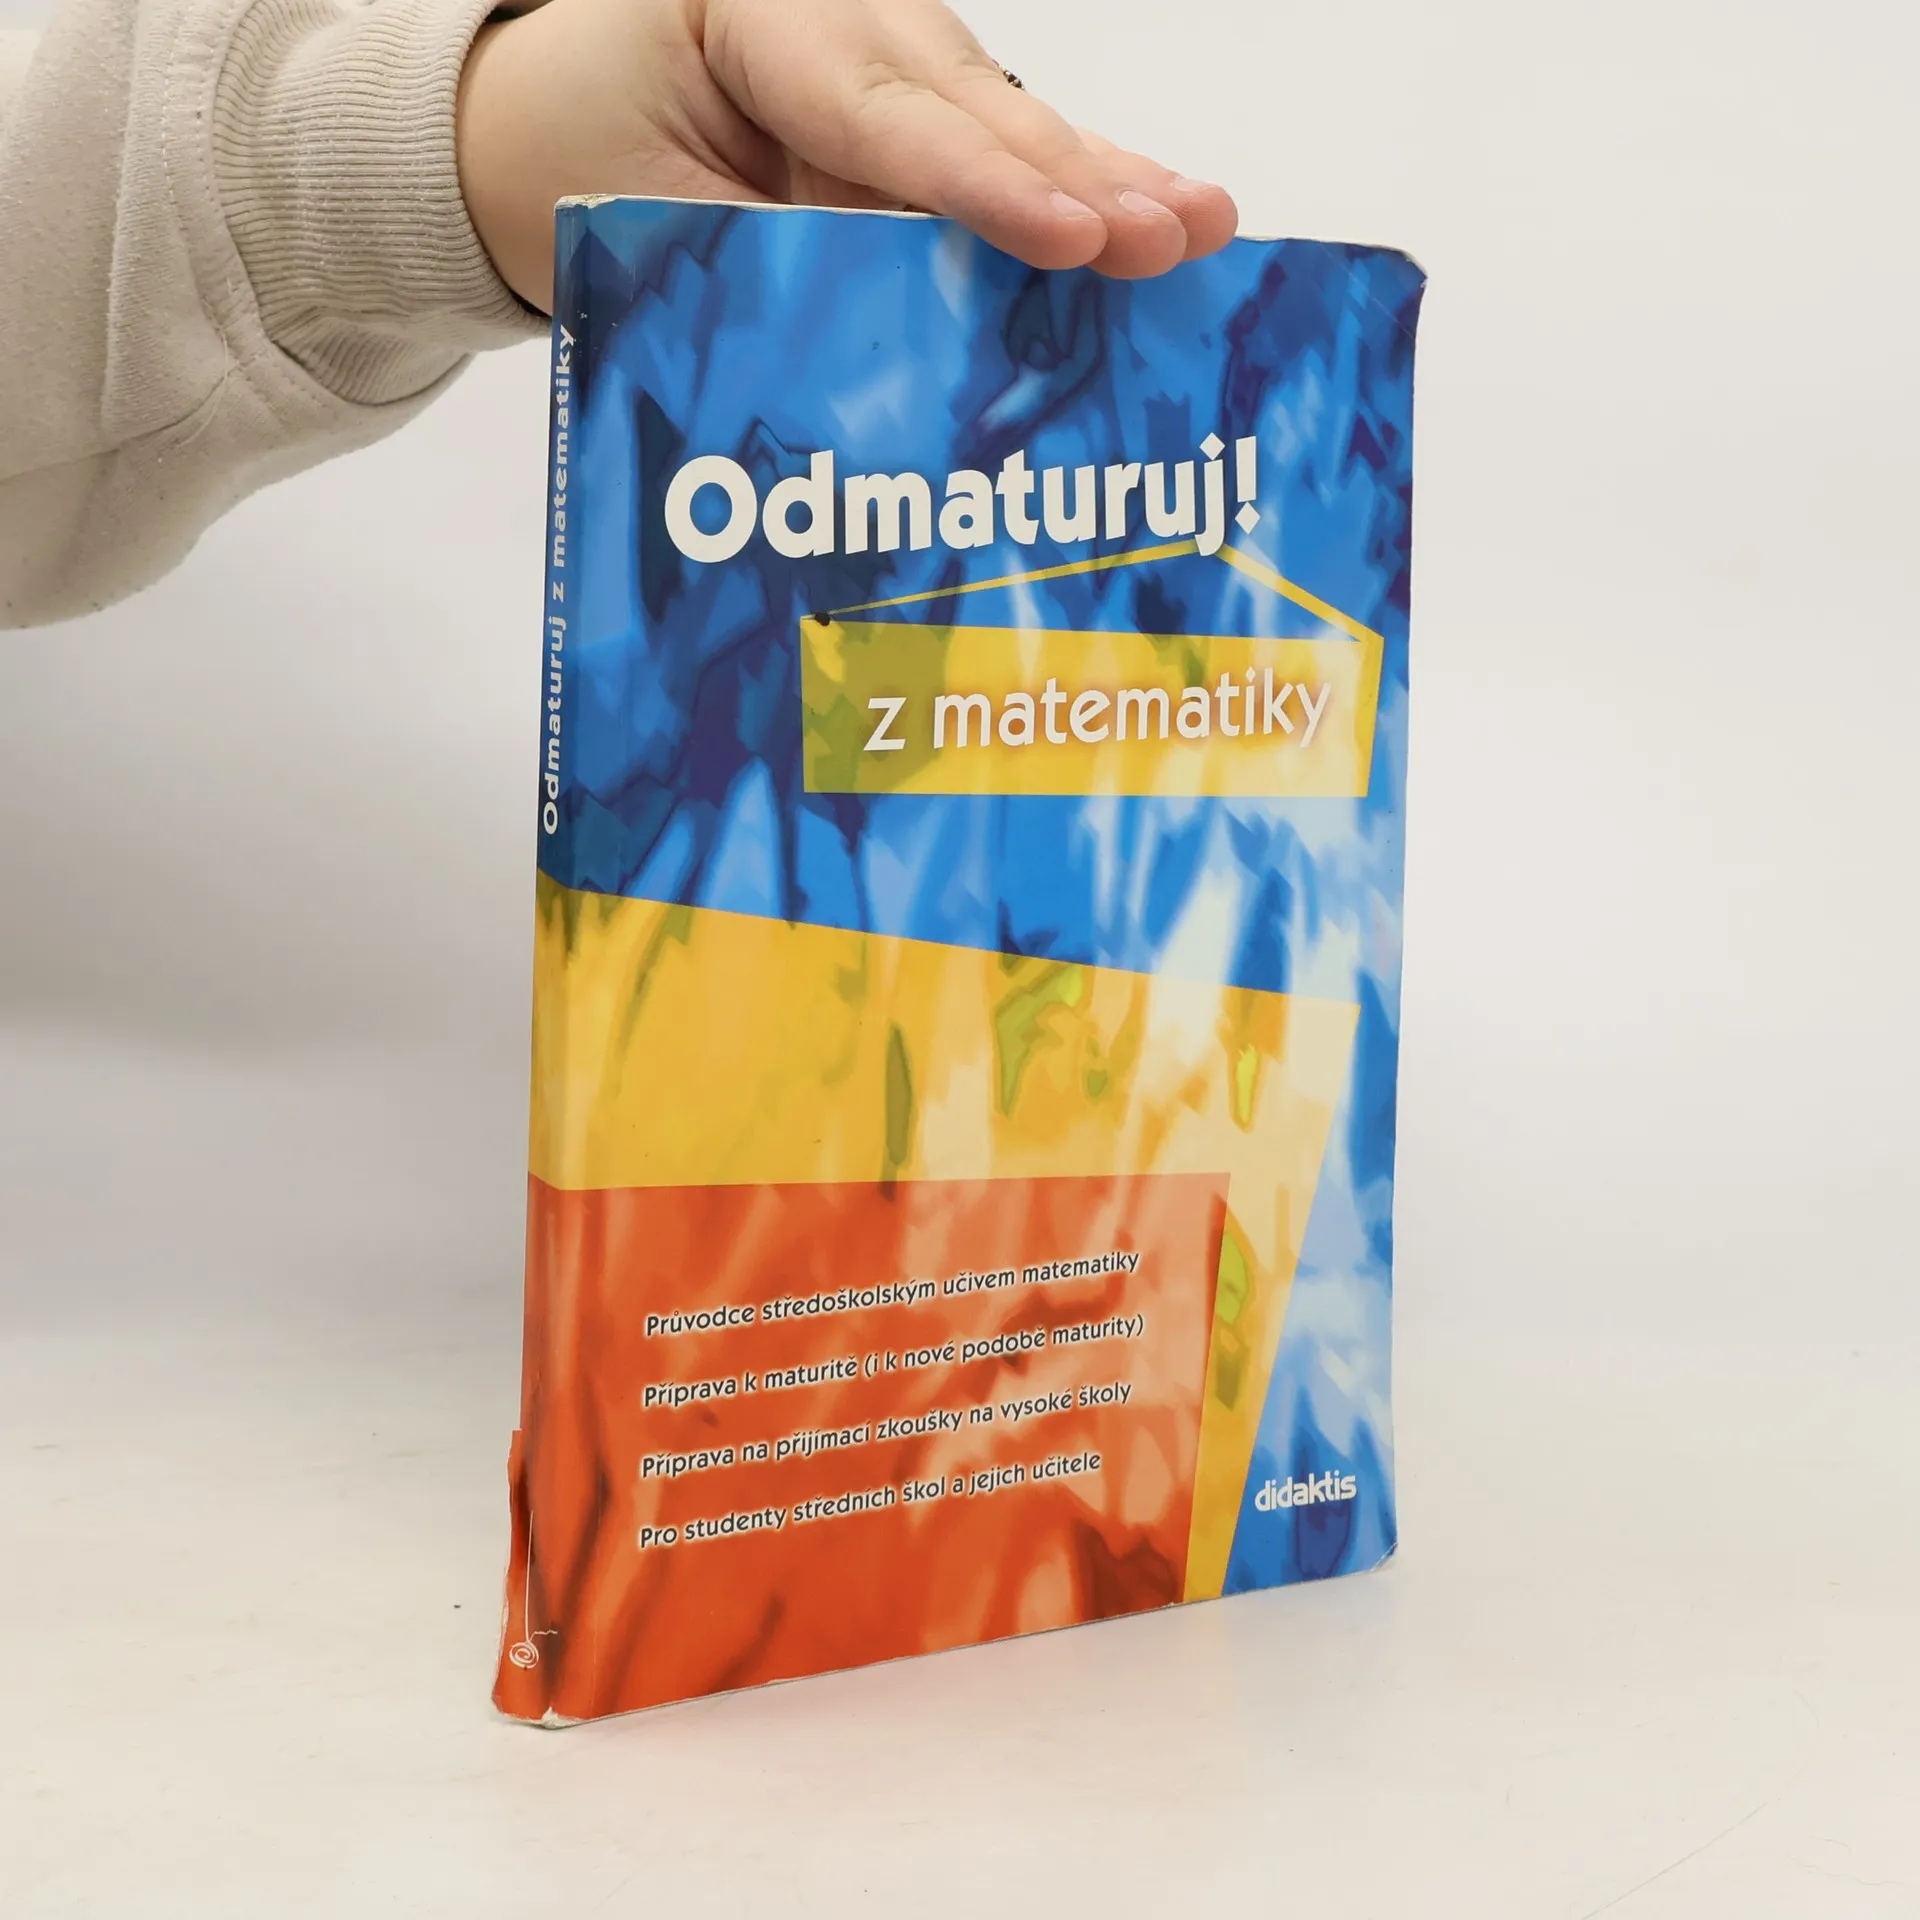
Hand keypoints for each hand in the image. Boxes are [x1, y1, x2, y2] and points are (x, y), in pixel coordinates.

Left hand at [455, 0, 1238, 311]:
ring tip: (1202, 228)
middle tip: (1181, 235)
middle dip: (1084, 182)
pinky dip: (1078, 195)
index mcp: (758, 13)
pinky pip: (1000, 157)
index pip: (883, 116)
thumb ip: (781, 262)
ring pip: (1008, 128)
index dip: (984, 188)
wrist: (539, 120)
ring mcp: (891, 58)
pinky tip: (1157, 217)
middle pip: (976, 111)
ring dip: (1108, 186)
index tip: (1071, 239)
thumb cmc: (581, 152)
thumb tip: (907, 346)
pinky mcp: (915, 113)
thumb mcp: (650, 217)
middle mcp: (844, 19)